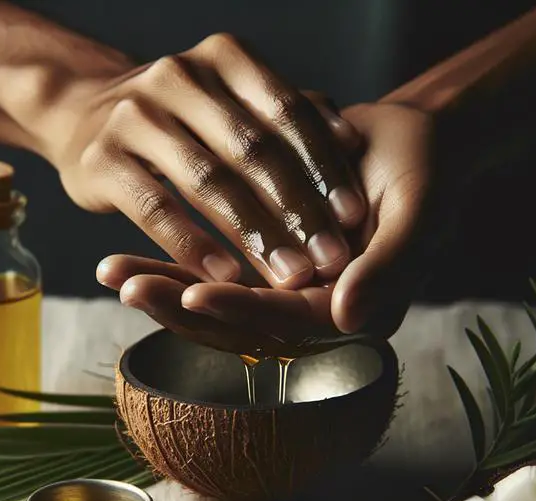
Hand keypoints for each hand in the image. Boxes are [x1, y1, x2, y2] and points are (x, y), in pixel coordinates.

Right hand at [50, 33, 366, 289]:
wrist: (82, 113)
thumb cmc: (182, 116)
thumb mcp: (233, 100)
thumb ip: (289, 116)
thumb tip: (353, 142)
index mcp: (224, 57)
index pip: (287, 111)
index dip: (324, 166)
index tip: (355, 217)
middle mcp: (179, 76)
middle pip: (252, 149)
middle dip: (297, 209)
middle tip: (331, 260)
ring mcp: (134, 116)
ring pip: (208, 181)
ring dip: (254, 234)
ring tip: (288, 276)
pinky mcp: (101, 161)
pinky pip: (155, 208)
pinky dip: (192, 246)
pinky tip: (225, 276)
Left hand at [96, 100, 444, 353]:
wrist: (409, 143)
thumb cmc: (425, 173)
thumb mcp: (418, 212)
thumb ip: (389, 266)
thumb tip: (349, 315)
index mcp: (352, 311)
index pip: (289, 323)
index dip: (242, 310)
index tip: (195, 295)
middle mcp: (311, 311)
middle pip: (238, 321)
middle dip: (181, 304)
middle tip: (127, 285)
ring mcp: (283, 289)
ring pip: (214, 299)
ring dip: (162, 286)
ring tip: (110, 271)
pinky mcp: (260, 264)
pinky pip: (209, 271)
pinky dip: (170, 260)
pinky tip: (123, 259)